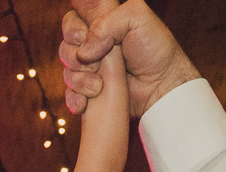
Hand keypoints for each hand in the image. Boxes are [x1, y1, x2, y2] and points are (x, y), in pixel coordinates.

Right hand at [62, 0, 199, 118]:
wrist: (161, 86)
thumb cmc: (154, 48)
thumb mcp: (136, 17)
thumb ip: (105, 23)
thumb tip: (83, 53)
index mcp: (100, 22)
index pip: (71, 18)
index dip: (73, 27)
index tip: (84, 34)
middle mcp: (92, 44)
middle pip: (65, 43)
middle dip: (76, 54)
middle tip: (97, 60)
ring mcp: (89, 69)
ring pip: (66, 70)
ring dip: (80, 79)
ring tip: (100, 84)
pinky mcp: (89, 91)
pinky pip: (69, 94)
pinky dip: (76, 98)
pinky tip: (88, 100)